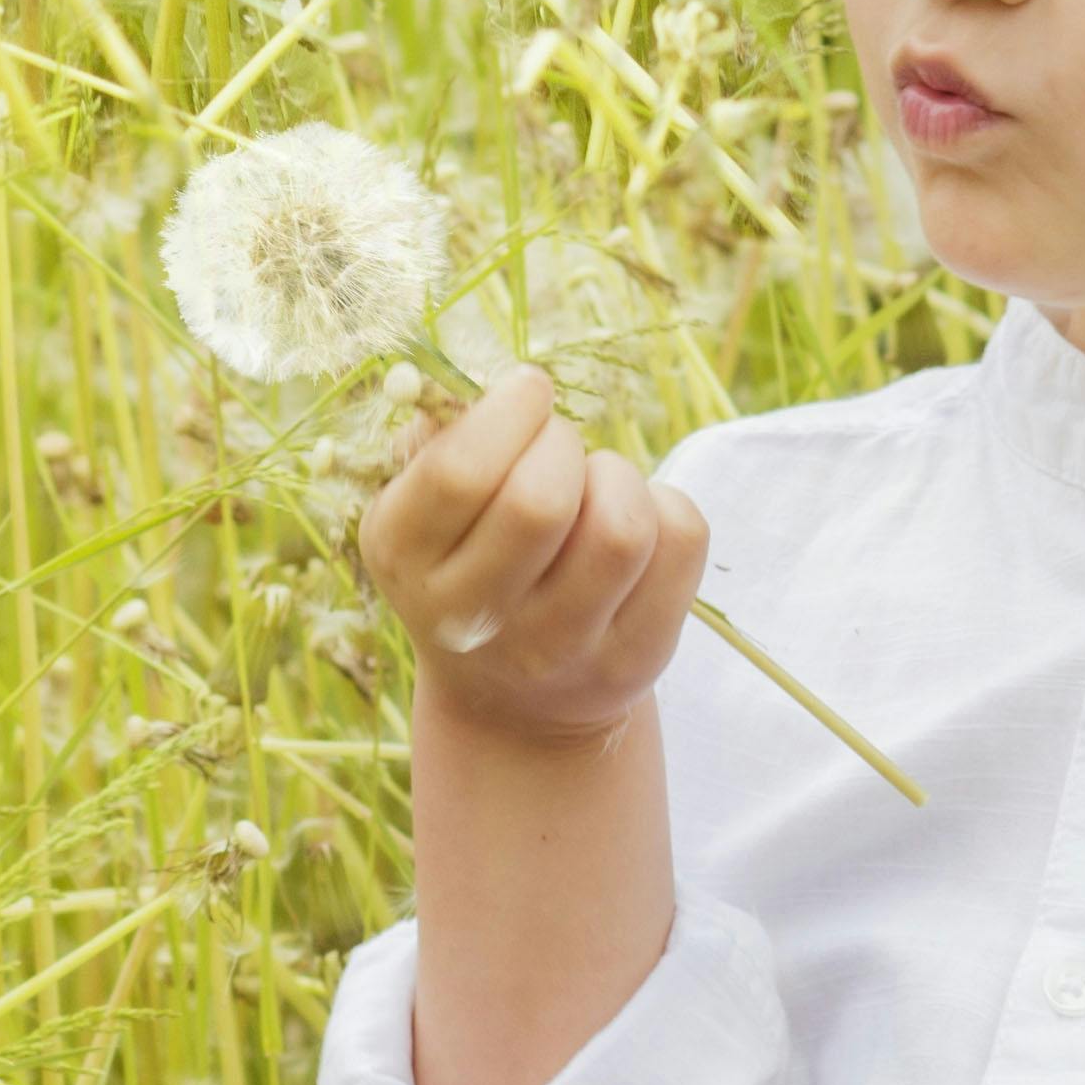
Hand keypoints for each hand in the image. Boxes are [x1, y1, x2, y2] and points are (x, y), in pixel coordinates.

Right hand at [360, 367, 709, 749]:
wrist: (509, 701)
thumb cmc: (469, 564)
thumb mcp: (426, 511)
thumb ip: (439, 438)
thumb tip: (488, 384)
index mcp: (404, 558)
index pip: (460, 473)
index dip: (510, 412)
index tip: (530, 394)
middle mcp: (473, 619)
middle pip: (540, 500)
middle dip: (562, 444)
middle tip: (558, 449)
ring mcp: (557, 650)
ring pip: (621, 526)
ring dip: (617, 478)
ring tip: (596, 489)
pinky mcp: (633, 659)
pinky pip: (680, 541)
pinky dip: (667, 504)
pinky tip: (636, 523)